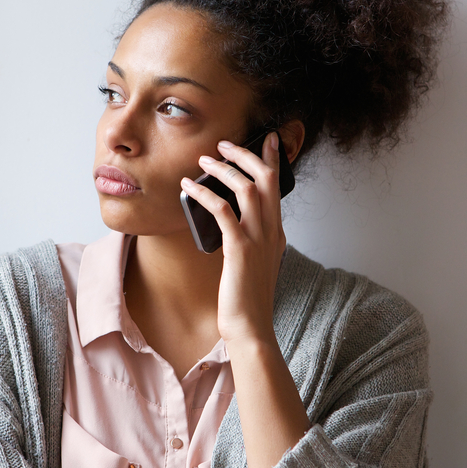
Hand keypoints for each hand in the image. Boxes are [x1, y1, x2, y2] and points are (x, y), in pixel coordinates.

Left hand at [180, 132, 286, 345]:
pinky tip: (189, 188)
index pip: (278, 187)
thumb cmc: (246, 299)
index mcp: (276, 233)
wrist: (250, 328)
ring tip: (203, 161)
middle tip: (224, 144)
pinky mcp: (240, 250)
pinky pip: (223, 211)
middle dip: (246, 155)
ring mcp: (258, 240)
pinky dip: (205, 194)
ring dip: (223, 170)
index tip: (269, 139)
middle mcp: (271, 231)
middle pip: (265, 179)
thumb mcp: (254, 263)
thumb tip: (232, 222)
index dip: (273, 160)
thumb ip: (251, 240)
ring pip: (247, 189)